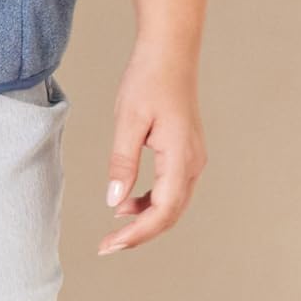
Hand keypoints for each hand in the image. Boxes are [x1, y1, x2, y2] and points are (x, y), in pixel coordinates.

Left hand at [99, 41, 205, 254]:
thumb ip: (122, 164)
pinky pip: (172, 190)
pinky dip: (150, 203)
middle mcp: (193, 163)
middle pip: (170, 215)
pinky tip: (128, 202)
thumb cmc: (149, 80)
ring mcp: (193, 160)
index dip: (136, 234)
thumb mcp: (128, 121)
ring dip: (145, 220)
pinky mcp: (187, 155)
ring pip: (173, 205)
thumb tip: (115, 202)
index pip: (162, 211)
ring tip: (115, 226)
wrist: (170, 54)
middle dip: (140, 234)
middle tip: (107, 246)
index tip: (110, 245)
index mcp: (180, 156)